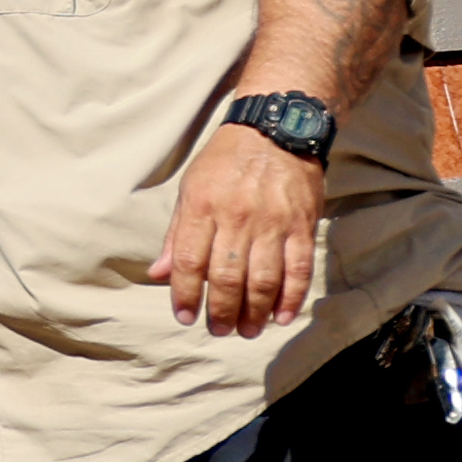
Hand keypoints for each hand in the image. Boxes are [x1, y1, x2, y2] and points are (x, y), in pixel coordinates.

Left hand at [164, 124, 326, 336]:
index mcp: (202, 207)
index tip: (185, 316)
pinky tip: (280, 317)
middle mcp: (236, 218)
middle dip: (221, 311)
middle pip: (226, 277)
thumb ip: (176, 233)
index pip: (188, 261)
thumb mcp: (190, 187)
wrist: (277, 130)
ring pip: (262, 280)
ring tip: (247, 330)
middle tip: (219, 330)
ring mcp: (272, 223)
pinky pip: (297, 270)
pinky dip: (290, 298)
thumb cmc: (226, 161)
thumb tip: (159, 274)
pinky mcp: (302, 225)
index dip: (185, 294)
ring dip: (254, 312)